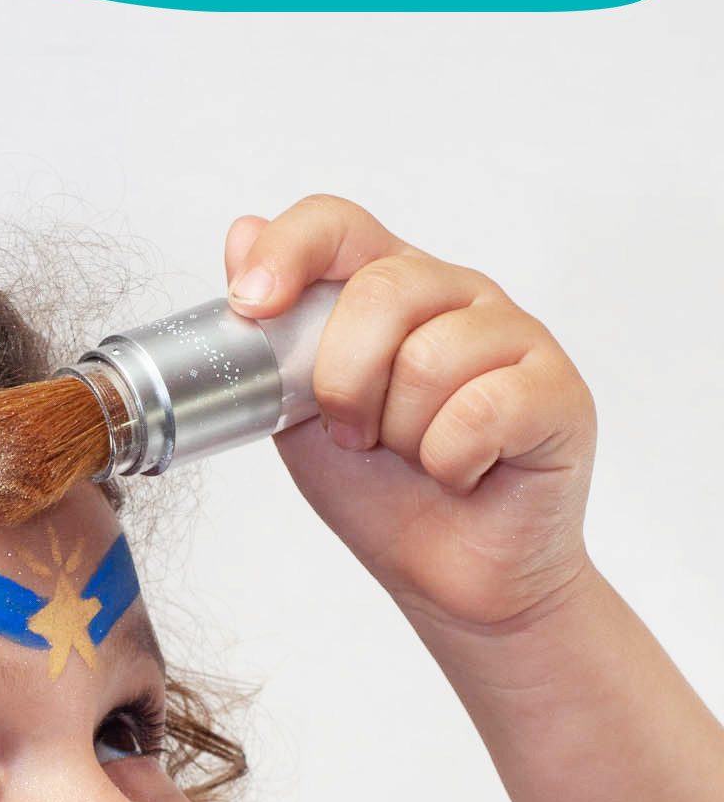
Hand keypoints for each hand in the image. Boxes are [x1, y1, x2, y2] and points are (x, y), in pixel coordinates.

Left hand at [223, 193, 597, 632]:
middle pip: (382, 291)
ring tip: (417, 457)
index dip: (289, 252)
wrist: (451, 576)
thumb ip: (275, 338)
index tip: (251, 306)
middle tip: (355, 436)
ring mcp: (515, 336)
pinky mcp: (559, 390)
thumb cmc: (384, 492)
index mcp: (391, 288)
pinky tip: (465, 474)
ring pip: (430, 358)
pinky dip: (453, 461)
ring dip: (403, 434)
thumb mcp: (299, 418)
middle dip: (344, 383)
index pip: (338, 225)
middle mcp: (456, 295)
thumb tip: (242, 230)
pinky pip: (484, 409)